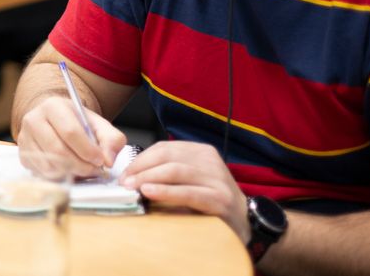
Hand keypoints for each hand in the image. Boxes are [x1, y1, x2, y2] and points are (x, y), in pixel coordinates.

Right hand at [16, 96, 125, 176]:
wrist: (56, 123)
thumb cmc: (78, 124)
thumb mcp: (98, 125)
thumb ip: (111, 140)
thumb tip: (108, 160)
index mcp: (53, 106)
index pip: (70, 132)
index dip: (87, 150)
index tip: (100, 160)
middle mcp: (33, 120)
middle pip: (58, 151)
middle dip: (80, 165)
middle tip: (94, 170)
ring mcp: (25, 138)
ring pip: (50, 165)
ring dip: (71, 173)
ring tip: (82, 169)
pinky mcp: (22, 155)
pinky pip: (42, 173)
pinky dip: (59, 176)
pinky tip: (68, 169)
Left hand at [119, 141, 249, 241]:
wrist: (245, 221)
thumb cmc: (211, 201)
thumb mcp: (190, 180)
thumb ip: (168, 173)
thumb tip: (132, 176)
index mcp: (201, 152)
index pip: (164, 148)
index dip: (140, 159)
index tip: (124, 173)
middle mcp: (210, 161)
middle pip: (167, 156)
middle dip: (140, 168)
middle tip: (123, 182)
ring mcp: (216, 179)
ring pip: (175, 171)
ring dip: (148, 178)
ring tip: (131, 187)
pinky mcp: (219, 199)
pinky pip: (188, 192)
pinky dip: (166, 192)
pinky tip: (149, 193)